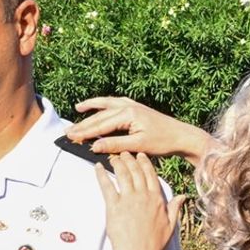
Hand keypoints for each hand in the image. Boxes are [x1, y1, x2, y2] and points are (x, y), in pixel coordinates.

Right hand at [67, 97, 212, 165]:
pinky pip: (115, 103)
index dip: (84, 132)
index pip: (100, 124)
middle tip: (68, 131)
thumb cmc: (163, 141)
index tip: (71, 138)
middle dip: (83, 123)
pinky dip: (105, 104)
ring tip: (78, 107)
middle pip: (100, 115)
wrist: (181, 135)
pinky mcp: (136, 108)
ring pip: (106, 105)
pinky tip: (100, 105)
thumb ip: (114, 144)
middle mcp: (128, 106)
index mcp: (128, 114)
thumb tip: (94, 146)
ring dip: (92, 107)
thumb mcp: (137, 146)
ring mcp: (132, 105)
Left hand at [95, 154, 179, 249]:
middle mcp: (143, 196)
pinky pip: (107, 186)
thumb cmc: (153, 244)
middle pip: (136, 171)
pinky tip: (97, 167)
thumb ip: (175, 208)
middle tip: (124, 152)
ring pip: (123, 174)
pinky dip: (101, 175)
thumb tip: (182, 197)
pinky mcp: (114, 206)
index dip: (145, 163)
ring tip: (113, 157)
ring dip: (117, 163)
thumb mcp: (171, 225)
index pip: (150, 175)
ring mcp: (128, 200)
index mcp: (157, 199)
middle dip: (129, 159)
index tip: (141, 155)